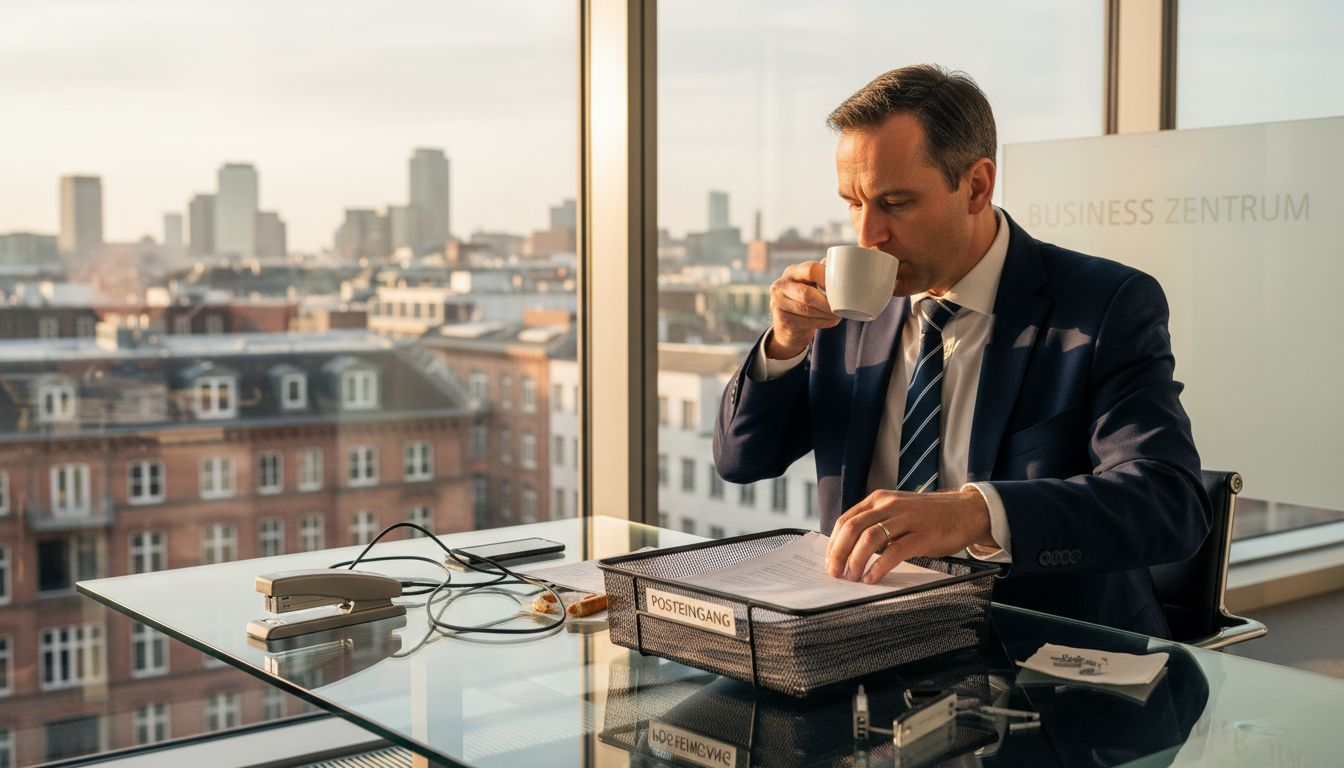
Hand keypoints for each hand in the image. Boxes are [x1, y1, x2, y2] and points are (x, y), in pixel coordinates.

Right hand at [766, 261, 840, 358]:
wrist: (787, 324)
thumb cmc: (805, 299)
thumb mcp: (811, 284)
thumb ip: (824, 274)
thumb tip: (846, 267)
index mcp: (792, 271)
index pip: (811, 269)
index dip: (827, 279)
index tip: (840, 287)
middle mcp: (781, 284)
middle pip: (807, 293)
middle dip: (826, 302)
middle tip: (841, 308)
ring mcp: (778, 302)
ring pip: (807, 309)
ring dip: (826, 314)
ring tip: (838, 315)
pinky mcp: (781, 319)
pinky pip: (805, 322)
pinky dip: (822, 322)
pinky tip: (830, 321)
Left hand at [825, 489, 993, 583]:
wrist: (966, 510)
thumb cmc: (928, 517)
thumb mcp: (897, 511)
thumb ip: (876, 522)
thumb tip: (848, 549)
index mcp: (879, 500)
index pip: (846, 520)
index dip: (833, 543)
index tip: (829, 561)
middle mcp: (889, 505)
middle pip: (853, 528)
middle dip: (838, 553)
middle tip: (835, 573)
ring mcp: (906, 519)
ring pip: (870, 538)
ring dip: (856, 560)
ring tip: (852, 577)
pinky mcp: (923, 535)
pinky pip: (894, 551)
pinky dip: (879, 567)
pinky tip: (872, 578)